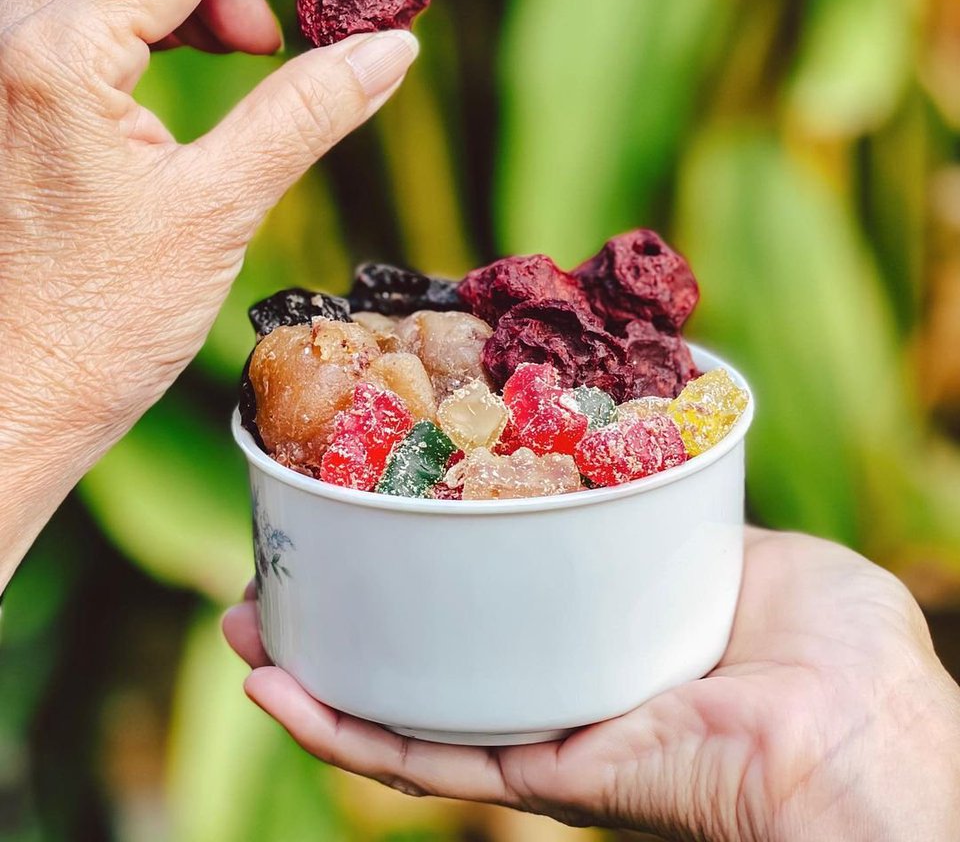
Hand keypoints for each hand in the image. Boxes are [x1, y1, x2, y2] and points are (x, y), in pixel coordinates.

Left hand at [0, 0, 418, 587]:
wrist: (8, 405)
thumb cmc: (95, 329)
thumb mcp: (218, 209)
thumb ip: (307, 112)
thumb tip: (391, 48)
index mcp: (58, 57)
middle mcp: (5, 41)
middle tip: (274, 37)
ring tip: (235, 55)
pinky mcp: (0, 101)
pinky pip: (62, 9)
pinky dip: (132, 16)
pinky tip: (174, 80)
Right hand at [224, 528, 959, 841]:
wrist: (861, 735)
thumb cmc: (836, 643)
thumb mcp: (742, 543)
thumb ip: (679, 503)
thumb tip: (639, 448)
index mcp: (605, 630)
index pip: (499, 597)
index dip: (430, 561)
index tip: (374, 511)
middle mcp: (564, 687)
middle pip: (433, 655)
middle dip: (349, 618)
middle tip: (279, 573)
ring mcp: (547, 734)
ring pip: (406, 710)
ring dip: (317, 672)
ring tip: (245, 626)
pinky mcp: (541, 777)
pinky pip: (425, 756)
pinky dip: (343, 727)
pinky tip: (276, 686)